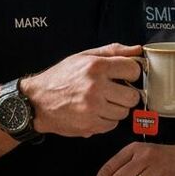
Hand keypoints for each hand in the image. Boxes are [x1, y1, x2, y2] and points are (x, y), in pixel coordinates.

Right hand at [25, 43, 142, 137]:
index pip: (133, 70)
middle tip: (115, 91)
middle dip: (126, 94)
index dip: (131, 73)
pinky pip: (112, 125)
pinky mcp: (90, 125)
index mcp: (96, 67)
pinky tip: (95, 111)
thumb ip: (112, 51)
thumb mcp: (84, 57)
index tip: (125, 76)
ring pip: (124, 112)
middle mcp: (95, 87)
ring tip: (102, 101)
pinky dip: (106, 120)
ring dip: (116, 108)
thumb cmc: (60, 77)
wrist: (37, 101)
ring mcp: (93, 108)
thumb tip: (137, 50)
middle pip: (133, 96)